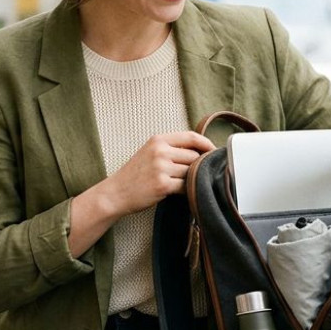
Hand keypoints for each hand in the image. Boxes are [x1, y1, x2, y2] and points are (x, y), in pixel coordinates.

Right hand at [95, 131, 216, 217]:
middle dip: (197, 166)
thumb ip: (171, 148)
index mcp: (158, 140)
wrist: (116, 193)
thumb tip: (201, 151)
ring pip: (191, 172)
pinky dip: (186, 190)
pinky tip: (179, 192)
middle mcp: (160, 151)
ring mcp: (161, 167)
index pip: (192, 137)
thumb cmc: (135, 174)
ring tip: (181, 184)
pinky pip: (185, 186)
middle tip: (195, 174)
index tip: (214, 152)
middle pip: (194, 156)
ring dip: (190, 180)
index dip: (207, 144)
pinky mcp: (162, 184)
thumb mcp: (150, 152)